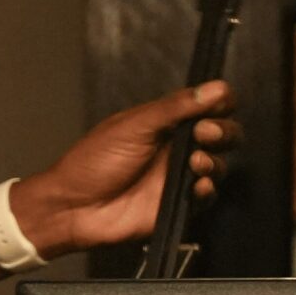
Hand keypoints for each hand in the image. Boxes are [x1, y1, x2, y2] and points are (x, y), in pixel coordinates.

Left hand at [16, 81, 240, 256]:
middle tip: (205, 133)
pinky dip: (207, 189)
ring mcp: (178, 177)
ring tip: (195, 161)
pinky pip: (206, 197)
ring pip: (218, 165)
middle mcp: (177, 148)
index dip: (220, 104)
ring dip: (214, 160)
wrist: (72, 207)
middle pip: (223, 134)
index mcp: (167, 123)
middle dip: (223, 131)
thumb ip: (175, 107)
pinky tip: (197, 185)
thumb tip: (217, 87)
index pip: (209, 107)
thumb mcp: (134, 126)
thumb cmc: (93, 162)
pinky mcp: (177, 205)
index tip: (219, 105)